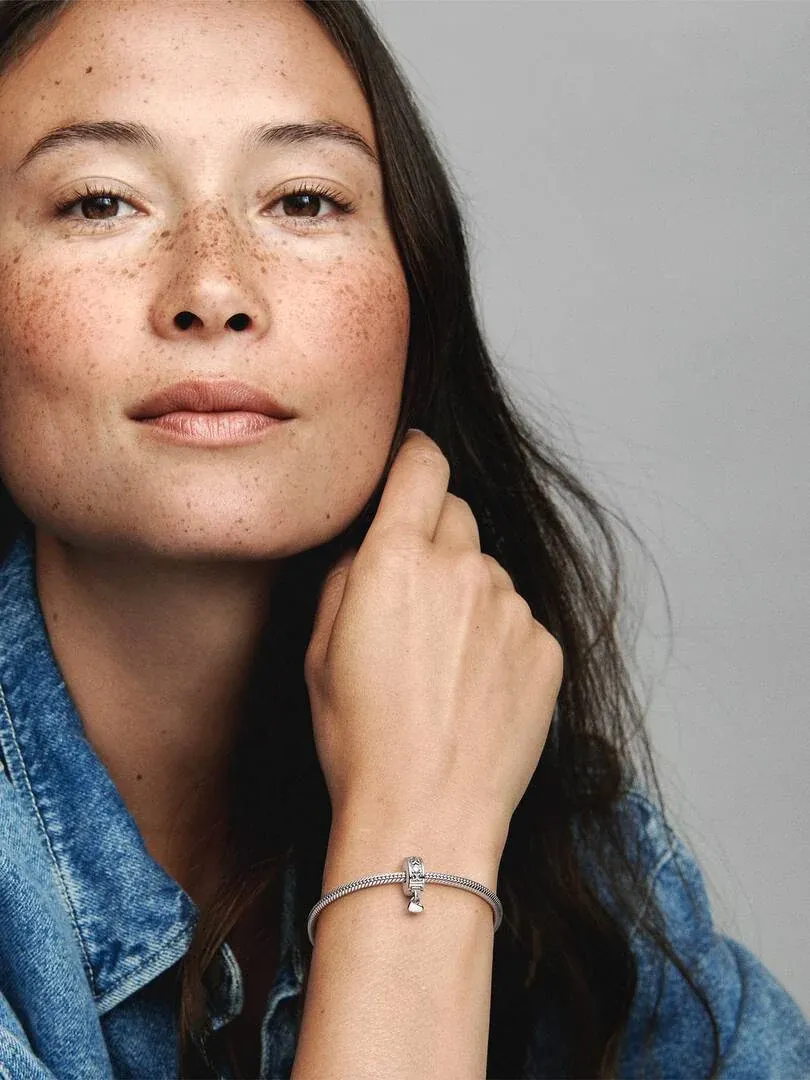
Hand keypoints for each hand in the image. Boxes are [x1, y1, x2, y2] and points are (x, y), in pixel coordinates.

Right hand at [304, 429, 562, 857]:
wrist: (427, 814)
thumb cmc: (358, 738)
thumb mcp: (318, 649)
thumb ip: (346, 573)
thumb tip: (369, 540)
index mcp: (396, 558)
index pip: (423, 463)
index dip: (415, 457)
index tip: (411, 468)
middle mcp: (462, 568)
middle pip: (456, 513)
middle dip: (433, 536)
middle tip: (412, 596)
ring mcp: (512, 607)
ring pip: (487, 571)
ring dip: (466, 594)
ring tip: (442, 663)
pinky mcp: (545, 647)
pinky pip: (518, 618)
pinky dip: (497, 637)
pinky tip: (474, 688)